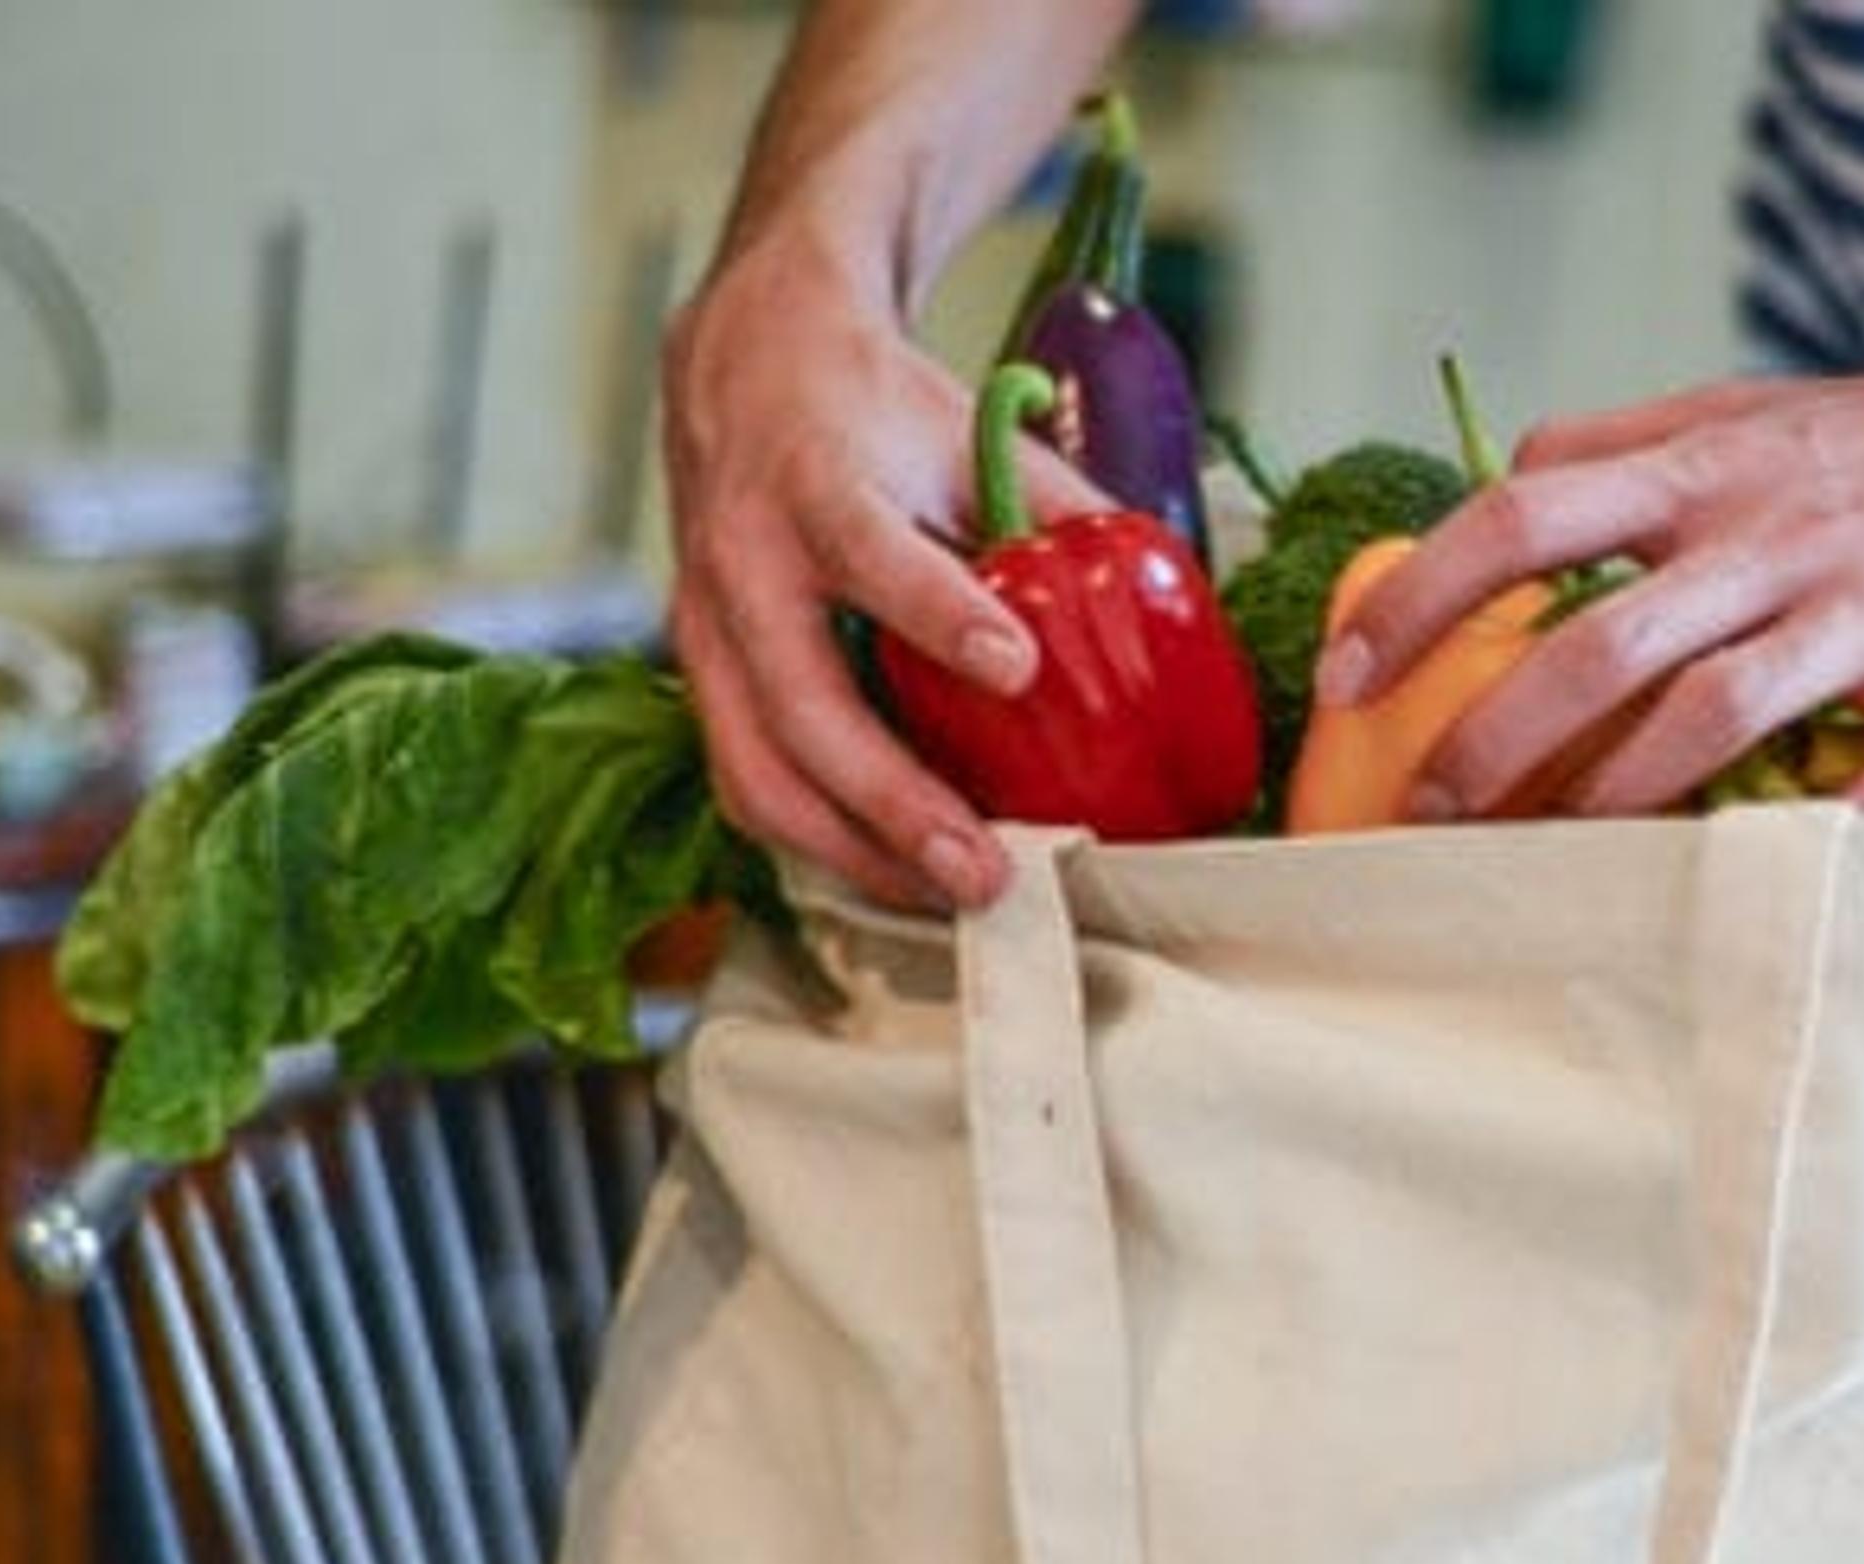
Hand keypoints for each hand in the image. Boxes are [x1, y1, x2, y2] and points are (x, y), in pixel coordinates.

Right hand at [661, 243, 1105, 907]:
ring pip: (758, 771)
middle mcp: (745, 562)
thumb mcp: (964, 432)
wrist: (747, 367)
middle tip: (985, 868)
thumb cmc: (869, 409)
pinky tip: (896, 874)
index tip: (1017, 667)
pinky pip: (748, 782)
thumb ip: (1051, 512)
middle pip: (802, 705)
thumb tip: (1157, 595)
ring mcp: (709, 630)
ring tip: (950, 896)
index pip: (870, 552)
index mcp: (816, 482)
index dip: (938, 614)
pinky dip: (821, 843)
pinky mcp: (706, 679)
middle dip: (893, 802)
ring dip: (855, 852)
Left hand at [1323, 343, 1863, 817]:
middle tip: (1428, 814)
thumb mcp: (1764, 409)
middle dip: (1493, 740)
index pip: (1522, 516)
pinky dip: (1815, 846)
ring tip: (1547, 864)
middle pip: (1597, 641)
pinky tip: (1753, 897)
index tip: (1345, 679)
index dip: (1419, 600)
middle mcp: (1778, 534)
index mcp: (1713, 468)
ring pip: (1710, 715)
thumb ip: (1637, 442)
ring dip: (1613, 802)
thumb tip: (1506, 473)